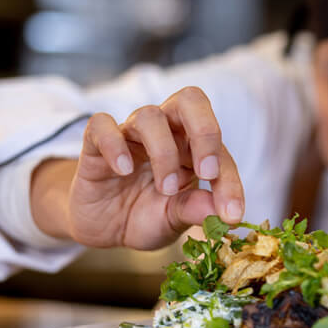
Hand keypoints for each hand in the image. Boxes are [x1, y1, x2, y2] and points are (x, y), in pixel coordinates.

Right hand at [32, 87, 244, 249]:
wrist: (102, 227)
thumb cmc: (144, 215)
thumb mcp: (173, 220)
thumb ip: (194, 210)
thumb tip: (222, 214)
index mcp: (192, 148)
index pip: (219, 150)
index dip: (229, 181)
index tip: (231, 213)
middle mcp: (165, 132)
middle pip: (190, 100)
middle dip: (205, 132)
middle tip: (207, 173)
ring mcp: (130, 135)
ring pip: (149, 116)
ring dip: (163, 152)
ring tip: (166, 188)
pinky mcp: (96, 143)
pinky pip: (102, 126)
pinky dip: (114, 145)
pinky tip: (124, 170)